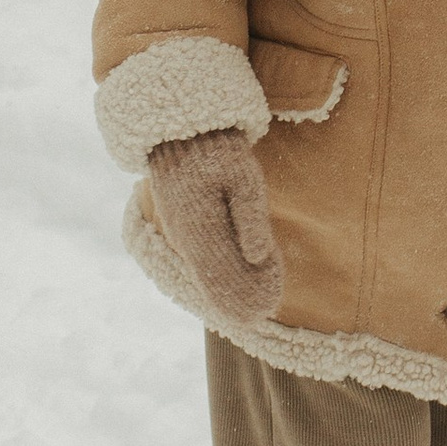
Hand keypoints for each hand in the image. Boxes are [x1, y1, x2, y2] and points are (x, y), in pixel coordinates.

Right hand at [146, 127, 283, 323]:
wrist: (182, 129)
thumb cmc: (218, 149)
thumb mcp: (242, 174)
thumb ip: (250, 215)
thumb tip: (258, 256)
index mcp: (200, 225)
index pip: (222, 273)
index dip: (243, 293)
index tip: (265, 310)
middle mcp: (185, 235)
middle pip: (211, 277)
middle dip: (237, 297)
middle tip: (262, 315)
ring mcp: (181, 231)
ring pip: (204, 269)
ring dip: (226, 287)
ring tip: (253, 306)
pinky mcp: (182, 224)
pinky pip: (200, 256)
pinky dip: (217, 271)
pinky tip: (235, 279)